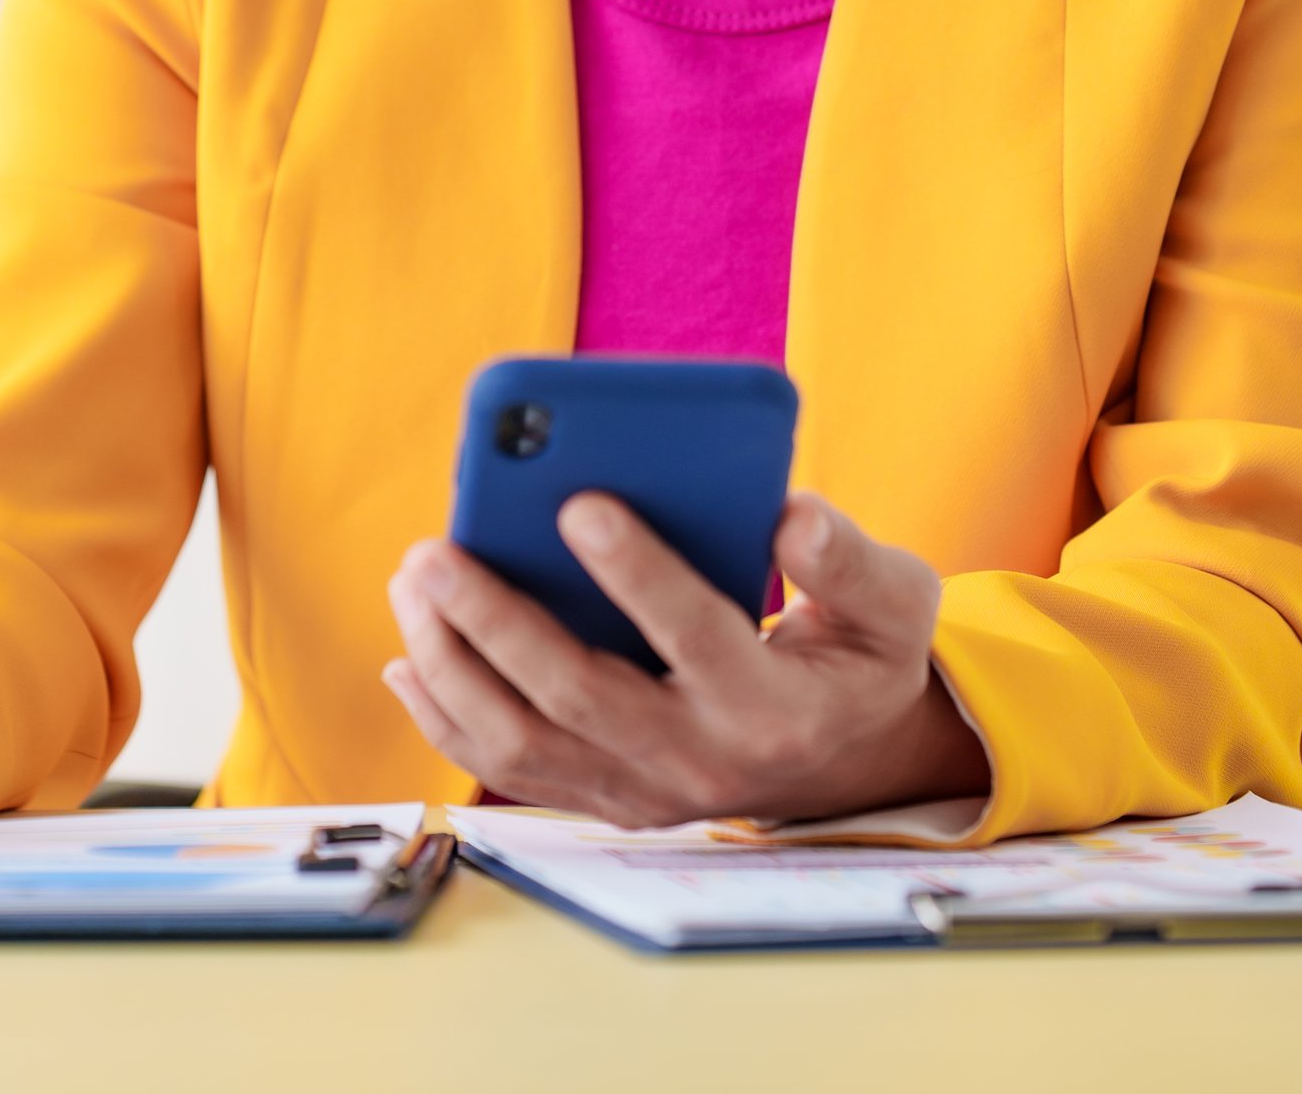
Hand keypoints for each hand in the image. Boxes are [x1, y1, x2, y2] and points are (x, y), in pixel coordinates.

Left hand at [381, 490, 989, 827]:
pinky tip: (407, 653)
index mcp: (772, 707)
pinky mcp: (599, 798)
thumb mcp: (894, 608)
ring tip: (414, 582)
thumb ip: (850, 559)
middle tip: (435, 549)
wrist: (842, 765)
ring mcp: (639, 790)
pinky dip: (446, 717)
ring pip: (521, 743)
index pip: (696, 636)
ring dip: (452, 664)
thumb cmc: (856, 661)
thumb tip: (791, 514)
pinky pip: (505, 770)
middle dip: (496, 621)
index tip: (579, 502)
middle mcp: (697, 761)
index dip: (638, 573)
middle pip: (578, 696)